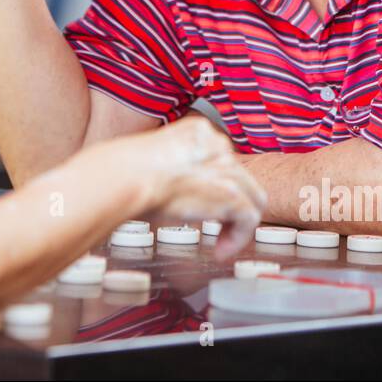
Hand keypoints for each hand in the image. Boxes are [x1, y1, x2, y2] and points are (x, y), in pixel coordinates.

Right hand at [104, 117, 266, 258]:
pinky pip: (248, 219)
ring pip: (252, 197)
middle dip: (232, 204)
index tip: (206, 203)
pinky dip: (237, 238)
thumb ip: (174, 170)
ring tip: (221, 243)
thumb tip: (170, 191)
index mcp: (200, 132)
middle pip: (241, 178)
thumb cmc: (129, 172)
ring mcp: (228, 169)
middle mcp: (218, 145)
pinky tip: (220, 249)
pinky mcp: (232, 194)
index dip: (217, 185)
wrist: (130, 176)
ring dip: (236, 224)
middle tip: (218, 227)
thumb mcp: (157, 162)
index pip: (222, 159)